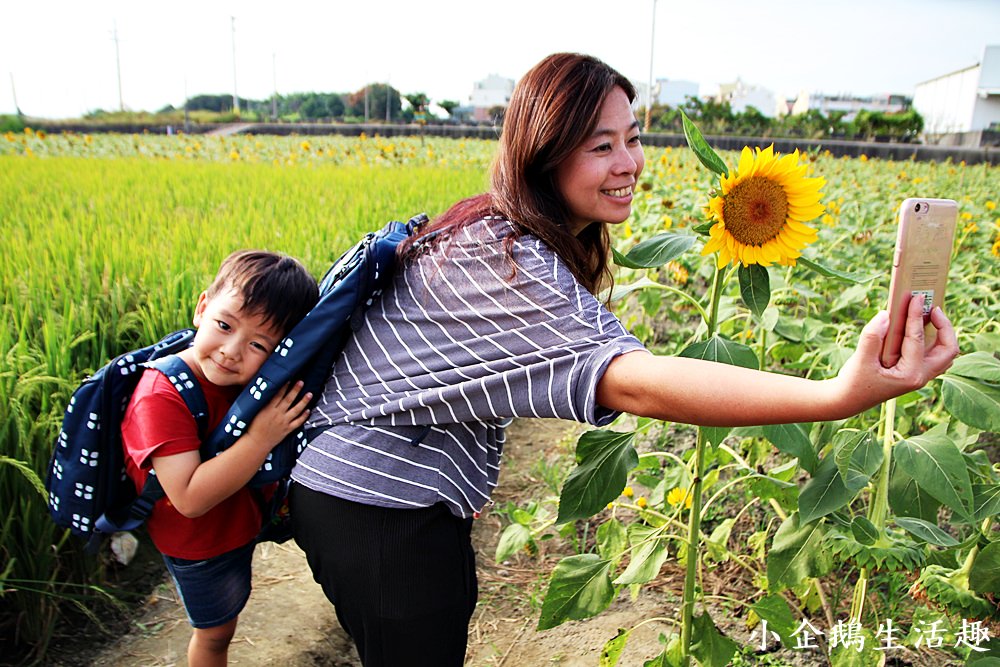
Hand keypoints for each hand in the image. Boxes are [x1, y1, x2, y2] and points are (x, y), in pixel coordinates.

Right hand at [245, 381, 312, 448]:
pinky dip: (304, 416)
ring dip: (304, 401)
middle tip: (301, 382)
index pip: (277, 394)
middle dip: (295, 390)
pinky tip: (308, 410)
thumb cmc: (252, 427)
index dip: (284, 386)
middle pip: (288, 400)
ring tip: (309, 394)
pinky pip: (298, 422)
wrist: (256, 443)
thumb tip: (264, 391)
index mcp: (268, 409)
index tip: (289, 378)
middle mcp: (277, 414)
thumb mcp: (254, 412)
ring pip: (296, 410)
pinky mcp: (287, 430)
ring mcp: (284, 422)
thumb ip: (260, 402)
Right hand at [834, 295, 958, 413]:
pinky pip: (935, 355)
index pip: (917, 339)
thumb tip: (886, 314)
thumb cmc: (854, 382)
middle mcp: (920, 376)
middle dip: (945, 326)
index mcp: (910, 375)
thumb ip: (872, 336)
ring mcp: (919, 376)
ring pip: (945, 353)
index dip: (916, 316)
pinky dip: (934, 340)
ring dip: (942, 333)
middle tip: (932, 307)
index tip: (916, 297)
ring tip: (930, 314)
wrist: (848, 400)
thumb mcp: (860, 359)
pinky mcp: (914, 373)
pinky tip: (920, 326)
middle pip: (948, 349)